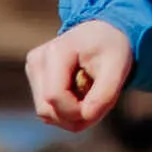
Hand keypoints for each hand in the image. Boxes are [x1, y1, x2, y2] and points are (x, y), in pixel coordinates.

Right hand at [25, 18, 134, 134]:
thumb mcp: (118, 68)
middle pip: (46, 109)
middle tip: (100, 105)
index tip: (101, 106)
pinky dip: (66, 111)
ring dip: (71, 116)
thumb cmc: (111, 49)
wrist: (102, 34)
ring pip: (45, 113)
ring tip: (91, 97)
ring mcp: (32, 69)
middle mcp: (37, 60)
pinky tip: (81, 96)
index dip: (77, 111)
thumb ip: (105, 95)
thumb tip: (86, 117)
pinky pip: (47, 109)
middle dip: (75, 117)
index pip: (55, 97)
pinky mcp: (34, 78)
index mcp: (56, 52)